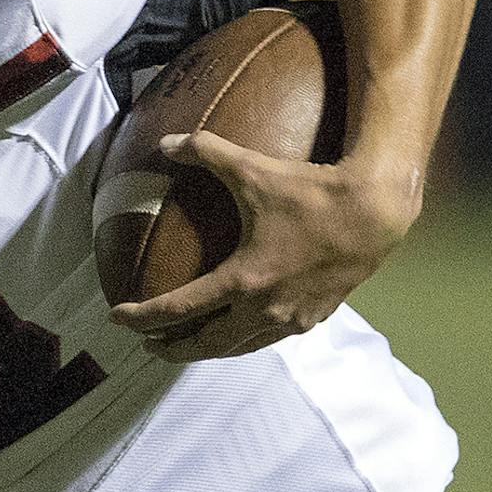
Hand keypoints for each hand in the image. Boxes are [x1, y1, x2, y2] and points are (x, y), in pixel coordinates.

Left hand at [109, 132, 419, 362]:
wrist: (374, 212)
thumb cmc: (312, 190)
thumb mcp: (252, 167)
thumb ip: (204, 151)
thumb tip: (163, 141)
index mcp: (243, 281)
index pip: (179, 309)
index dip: (141, 317)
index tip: (117, 318)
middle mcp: (264, 309)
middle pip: (208, 345)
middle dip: (174, 349)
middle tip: (150, 345)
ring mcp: (292, 318)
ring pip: (241, 348)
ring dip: (212, 349)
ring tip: (192, 342)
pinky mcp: (315, 317)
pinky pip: (271, 338)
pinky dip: (247, 339)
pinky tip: (242, 329)